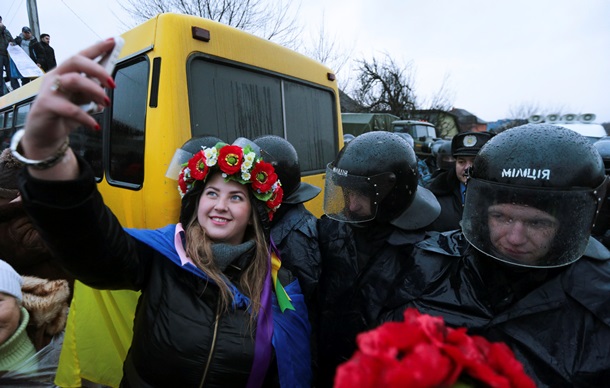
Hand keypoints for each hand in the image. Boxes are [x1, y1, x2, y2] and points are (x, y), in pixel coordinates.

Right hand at [19, 38, 116, 178]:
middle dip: (98, 69)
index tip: (113, 41)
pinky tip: (94, 125)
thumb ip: (91, 90)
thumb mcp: (81, 101)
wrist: (44, 137)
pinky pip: (70, 108)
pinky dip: (86, 118)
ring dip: (95, 91)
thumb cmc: (62, 116)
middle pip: (75, 61)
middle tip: (112, 83)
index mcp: (65, 73)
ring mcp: (49, 90)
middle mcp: (56, 78)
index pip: (82, 55)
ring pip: (73, 80)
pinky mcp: (46, 106)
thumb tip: (107, 84)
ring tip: (105, 103)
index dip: (97, 47)